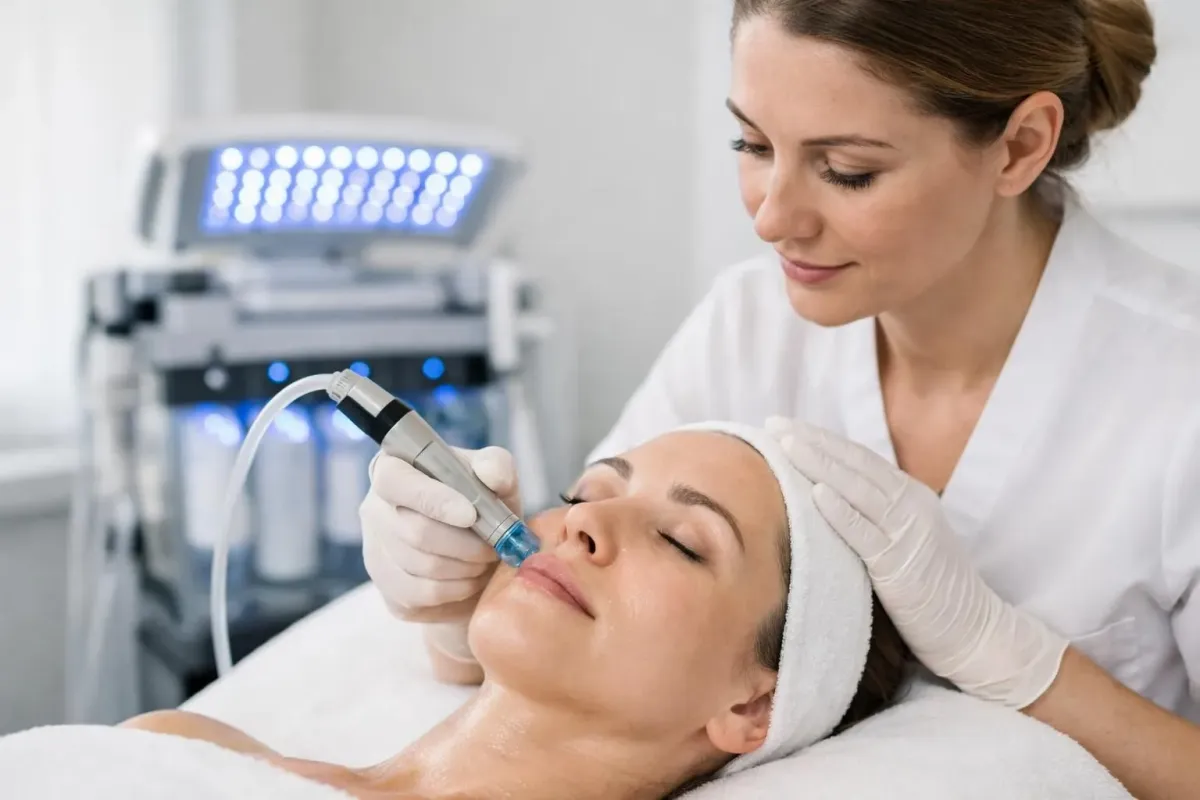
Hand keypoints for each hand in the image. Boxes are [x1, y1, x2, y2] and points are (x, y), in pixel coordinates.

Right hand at [359, 446, 520, 623]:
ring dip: (466, 567)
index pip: (394, 480)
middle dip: (465, 543)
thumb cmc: (482, 507)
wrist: (479, 556)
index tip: (470, 515)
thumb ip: (496, 465)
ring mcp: (376, 552)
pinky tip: (470, 579)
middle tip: (493, 547)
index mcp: (393, 468)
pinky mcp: (386, 588)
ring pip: (422, 565)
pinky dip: (458, 588)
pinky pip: (423, 593)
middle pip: (415, 531)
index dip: (432, 499)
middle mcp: (375, 509)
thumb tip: (490, 473)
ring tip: (485, 561)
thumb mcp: (496, 479)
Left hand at [766, 417, 1067, 708]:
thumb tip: (826, 498)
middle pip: (856, 464)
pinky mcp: (902, 566)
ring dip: (821, 464)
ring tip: (787, 445)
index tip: (786, 426)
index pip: (860, 458)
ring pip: (859, 489)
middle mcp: (912, 506)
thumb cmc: (933, 590)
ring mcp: (909, 533)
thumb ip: (875, 516)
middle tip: (775, 423)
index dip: (823, 439)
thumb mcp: (905, 540)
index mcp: (911, 496)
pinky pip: (866, 534)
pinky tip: (816, 495)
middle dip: (814, 441)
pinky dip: (842, 512)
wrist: (975, 632)